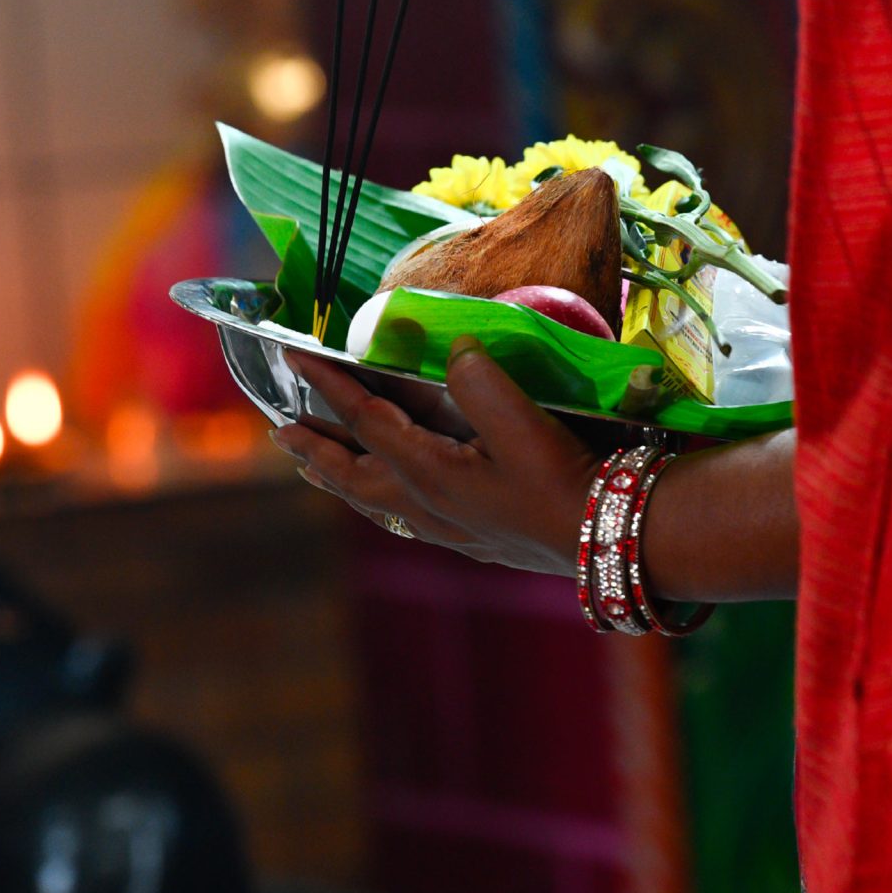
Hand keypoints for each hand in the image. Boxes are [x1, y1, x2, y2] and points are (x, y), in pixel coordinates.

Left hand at [269, 338, 599, 576]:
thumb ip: (477, 380)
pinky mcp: (472, 538)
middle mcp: (426, 503)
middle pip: (351, 473)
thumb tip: (452, 353)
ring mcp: (448, 526)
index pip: (364, 419)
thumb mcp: (521, 421)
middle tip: (282, 430)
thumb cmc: (565, 479)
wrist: (608, 539)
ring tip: (317, 465)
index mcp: (428, 471)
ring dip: (339, 477)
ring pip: (374, 500)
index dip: (329, 385)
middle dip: (314, 449)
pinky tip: (391, 498)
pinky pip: (401, 514)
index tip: (296, 357)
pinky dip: (377, 498)